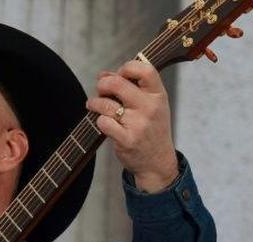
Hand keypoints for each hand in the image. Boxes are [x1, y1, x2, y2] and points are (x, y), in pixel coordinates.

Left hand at [87, 60, 179, 192]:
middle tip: (101, 90)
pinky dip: (99, 121)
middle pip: (117, 83)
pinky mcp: (126, 139)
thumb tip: (103, 74)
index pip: (145, 69)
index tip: (119, 75)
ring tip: (94, 105)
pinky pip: (103, 122)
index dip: (126, 68)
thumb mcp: (151, 105)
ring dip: (94, 102)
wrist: (158, 163)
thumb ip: (131, 87)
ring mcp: (138, 124)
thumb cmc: (152, 130)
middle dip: (102, 84)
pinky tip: (104, 123)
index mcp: (158, 95)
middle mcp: (150, 108)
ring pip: (105, 104)